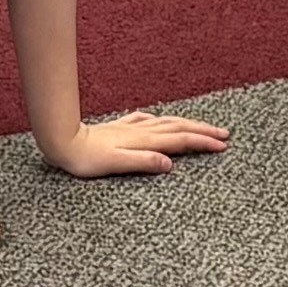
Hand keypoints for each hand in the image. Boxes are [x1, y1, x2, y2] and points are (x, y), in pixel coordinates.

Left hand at [46, 110, 228, 177]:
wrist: (63, 141)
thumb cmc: (86, 159)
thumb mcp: (115, 165)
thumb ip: (143, 162)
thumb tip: (170, 163)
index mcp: (143, 142)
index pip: (181, 140)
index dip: (203, 142)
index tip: (222, 145)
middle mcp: (141, 132)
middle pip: (179, 128)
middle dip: (203, 130)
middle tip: (224, 134)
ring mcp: (131, 128)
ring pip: (166, 123)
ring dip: (187, 124)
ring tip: (202, 126)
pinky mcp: (120, 129)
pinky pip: (147, 122)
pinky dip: (160, 121)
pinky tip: (159, 121)